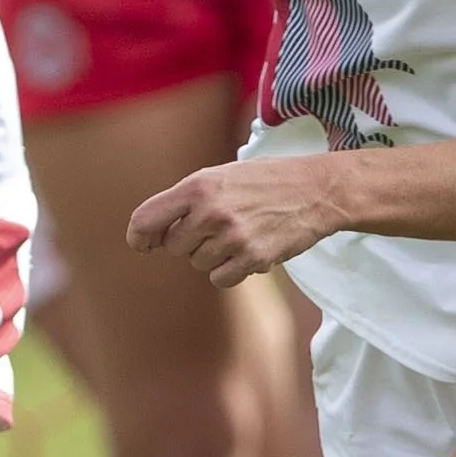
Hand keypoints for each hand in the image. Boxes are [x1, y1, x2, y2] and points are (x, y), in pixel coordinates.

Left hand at [128, 153, 344, 287]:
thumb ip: (184, 201)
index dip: (139, 236)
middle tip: (216, 226)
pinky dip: (231, 270)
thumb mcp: (219, 176)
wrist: (315, 189)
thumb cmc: (262, 181)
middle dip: (189, 242)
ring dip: (213, 255)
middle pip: (173, 247)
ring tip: (239, 233)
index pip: (145, 219)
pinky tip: (249, 249)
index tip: (143, 244)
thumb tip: (149, 235)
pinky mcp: (253, 258)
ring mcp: (232, 237)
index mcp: (197, 186)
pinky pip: (220, 279)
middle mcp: (210, 212)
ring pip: (198, 264)